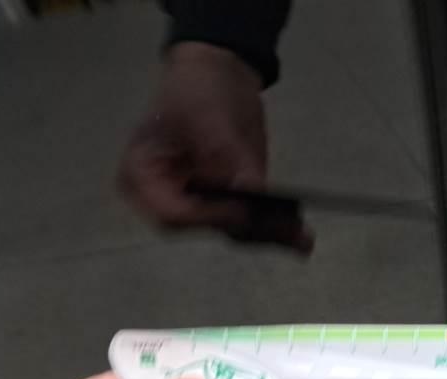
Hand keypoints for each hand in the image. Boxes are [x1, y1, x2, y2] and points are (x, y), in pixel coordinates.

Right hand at [119, 42, 312, 251]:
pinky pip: (250, 222)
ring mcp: (202, 203)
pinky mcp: (230, 202)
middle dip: (248, 229)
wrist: (218, 72)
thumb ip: (226, 155)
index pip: (172, 214)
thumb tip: (250, 191)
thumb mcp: (208, 115)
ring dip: (268, 235)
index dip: (208, 216)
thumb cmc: (197, 88)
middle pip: (207, 228)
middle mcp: (170, 198)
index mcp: (144, 177)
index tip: (243, 208)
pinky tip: (300, 237)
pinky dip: (274, 228)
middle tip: (286, 228)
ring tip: (302, 239)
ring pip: (233, 230)